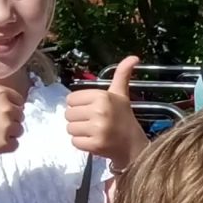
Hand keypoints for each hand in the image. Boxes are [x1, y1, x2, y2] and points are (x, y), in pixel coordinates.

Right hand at [0, 46, 27, 158]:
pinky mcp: (6, 143)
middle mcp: (6, 108)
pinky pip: (15, 144)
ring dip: (8, 132)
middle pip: (19, 115)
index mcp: (0, 92)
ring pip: (19, 130)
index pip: (17, 100)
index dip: (6, 105)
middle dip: (8, 119)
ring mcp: (7, 126)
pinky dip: (6, 145)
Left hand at [67, 54, 150, 169]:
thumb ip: (122, 74)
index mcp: (102, 96)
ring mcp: (97, 129)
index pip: (71, 99)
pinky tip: (94, 141)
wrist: (134, 145)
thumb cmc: (124, 118)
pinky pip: (74, 142)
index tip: (92, 110)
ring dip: (79, 132)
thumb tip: (134, 57)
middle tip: (93, 122)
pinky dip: (82, 143)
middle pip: (68, 114)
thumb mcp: (121, 94)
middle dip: (78, 119)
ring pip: (70, 128)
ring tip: (93, 132)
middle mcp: (99, 111)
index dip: (79, 105)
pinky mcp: (95, 145)